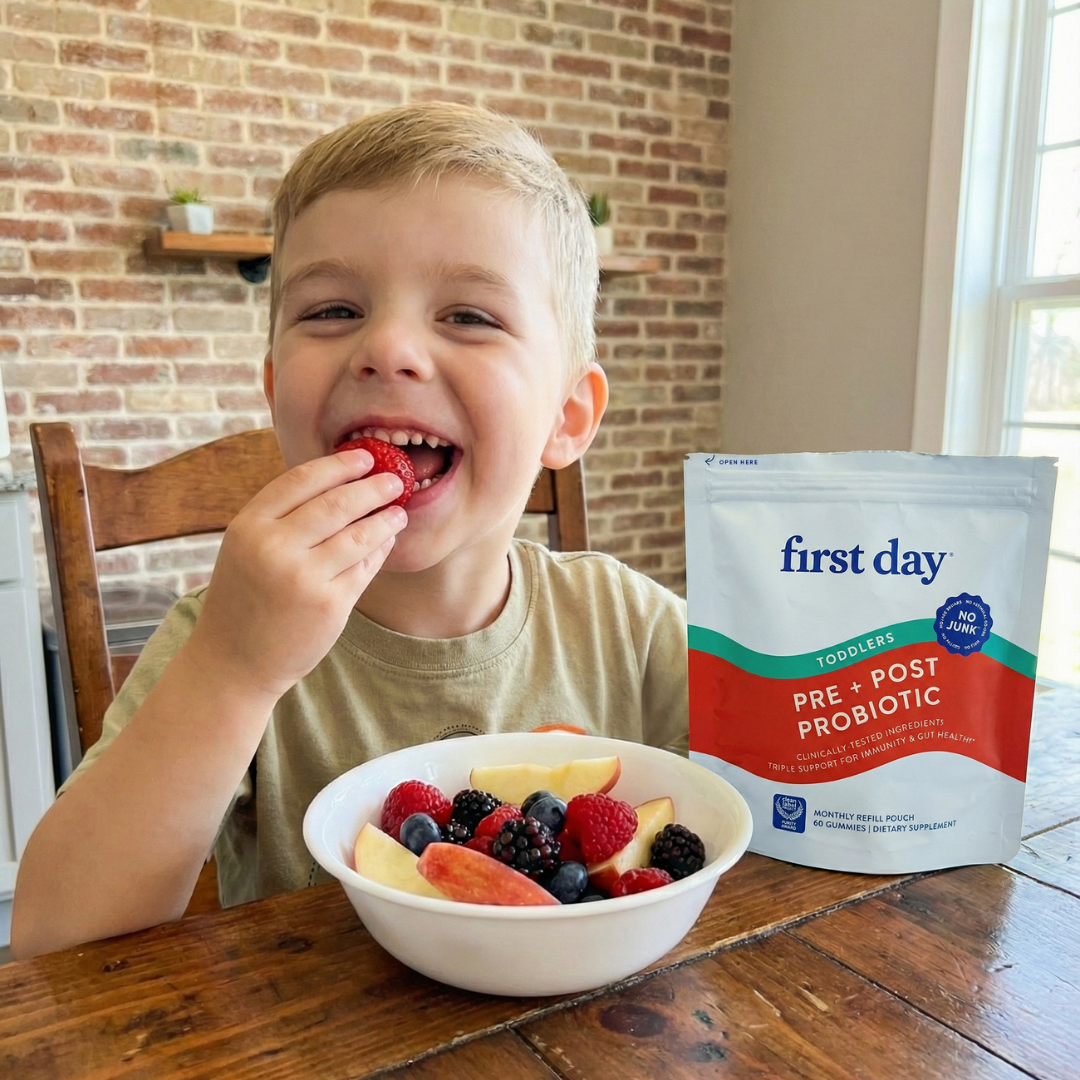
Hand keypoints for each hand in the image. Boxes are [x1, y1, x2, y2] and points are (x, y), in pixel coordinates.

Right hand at [187, 448, 406, 699]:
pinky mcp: (330, 606)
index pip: (301, 480)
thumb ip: (282, 518)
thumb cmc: (245, 599)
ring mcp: (304, 579)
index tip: (364, 456)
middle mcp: (274, 549)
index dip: (338, 465)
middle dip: (371, 487)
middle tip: (394, 479)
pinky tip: (387, 542)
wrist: (233, 663)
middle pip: (336, 504)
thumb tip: (340, 482)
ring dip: (384, 519)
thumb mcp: (246, 548)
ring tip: (398, 511)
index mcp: (249, 527)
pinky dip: (380, 551)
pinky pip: (364, 568)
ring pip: (359, 535)